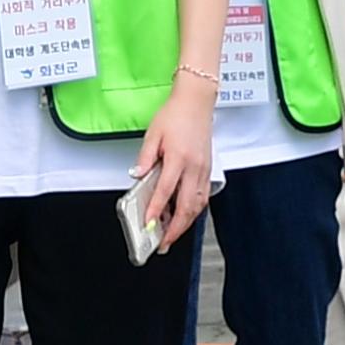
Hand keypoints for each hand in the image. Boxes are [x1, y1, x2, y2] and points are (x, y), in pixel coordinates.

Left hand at [137, 92, 216, 239]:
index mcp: (178, 158)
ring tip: (172, 234)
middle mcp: (194, 167)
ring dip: (185, 223)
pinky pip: (202, 197)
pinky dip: (193, 211)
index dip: (156, 210)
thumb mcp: (153, 134)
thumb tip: (137, 176)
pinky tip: (183, 215)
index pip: (166, 191)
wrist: (196, 102)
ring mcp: (203, 170)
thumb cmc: (176, 115)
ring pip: (197, 205)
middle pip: (186, 206)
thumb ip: (145, 158)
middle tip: (163, 242)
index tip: (149, 225)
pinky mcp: (208, 170)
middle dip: (175, 229)